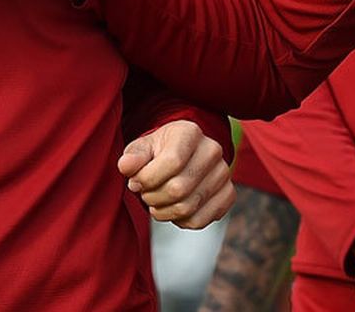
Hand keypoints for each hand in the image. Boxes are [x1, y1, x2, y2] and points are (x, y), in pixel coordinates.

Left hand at [118, 119, 235, 228]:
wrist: (183, 156)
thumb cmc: (159, 151)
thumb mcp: (142, 147)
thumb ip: (133, 156)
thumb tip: (126, 166)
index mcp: (190, 132)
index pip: (172, 161)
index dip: (147, 178)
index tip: (135, 181)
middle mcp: (212, 150)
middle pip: (179, 188)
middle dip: (152, 197)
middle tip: (144, 194)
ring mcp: (223, 173)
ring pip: (188, 208)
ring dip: (163, 212)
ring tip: (156, 202)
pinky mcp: (228, 194)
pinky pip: (200, 220)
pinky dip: (180, 221)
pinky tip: (172, 209)